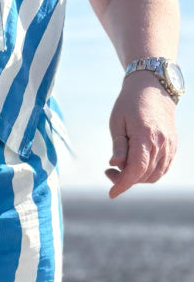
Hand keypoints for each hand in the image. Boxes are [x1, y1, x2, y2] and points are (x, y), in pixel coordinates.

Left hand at [106, 71, 177, 198]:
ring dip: (138, 178)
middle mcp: (161, 143)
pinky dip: (150, 173)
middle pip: (144, 175)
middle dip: (125, 180)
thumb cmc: (129, 104)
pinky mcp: (173, 145)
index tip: (112, 193)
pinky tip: (136, 165)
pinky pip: (163, 168)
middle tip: (109, 171)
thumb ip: (119, 145)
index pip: (136, 169)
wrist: (153, 88)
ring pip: (155, 175)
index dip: (123, 184)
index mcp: (145, 136)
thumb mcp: (117, 122)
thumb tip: (115, 164)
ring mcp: (170, 145)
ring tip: (121, 168)